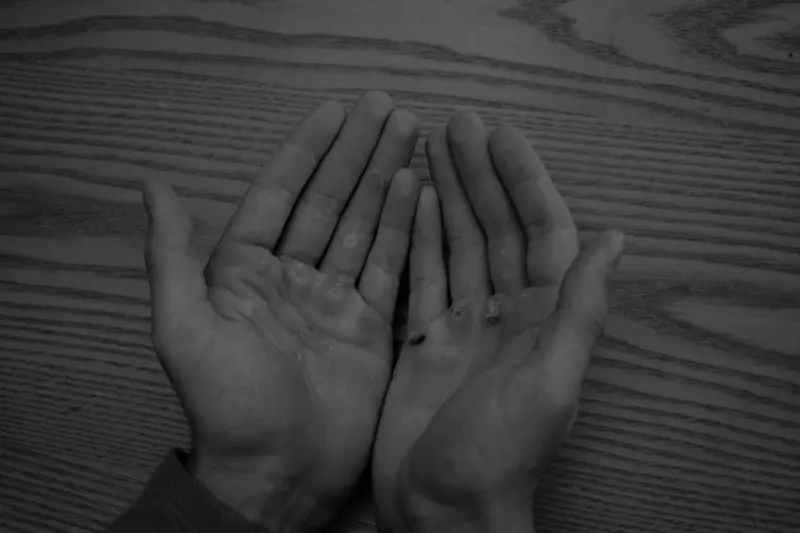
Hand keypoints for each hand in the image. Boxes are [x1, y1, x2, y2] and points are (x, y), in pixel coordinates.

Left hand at [143, 91, 420, 532]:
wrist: (276, 474)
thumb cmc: (226, 405)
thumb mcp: (185, 328)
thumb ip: (171, 256)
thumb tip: (152, 184)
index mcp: (245, 271)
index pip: (281, 195)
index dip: (307, 150)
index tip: (335, 110)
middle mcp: (292, 277)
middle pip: (329, 200)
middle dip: (357, 152)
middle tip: (389, 107)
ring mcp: (336, 300)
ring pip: (363, 225)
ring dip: (385, 178)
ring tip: (411, 133)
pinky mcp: (372, 326)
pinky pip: (389, 266)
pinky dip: (404, 227)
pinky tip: (418, 189)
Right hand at [373, 112, 624, 532]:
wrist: (443, 511)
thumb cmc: (498, 455)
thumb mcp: (549, 382)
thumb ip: (580, 309)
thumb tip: (615, 238)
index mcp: (542, 317)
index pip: (539, 231)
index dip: (523, 180)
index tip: (499, 135)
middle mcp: (505, 312)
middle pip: (493, 228)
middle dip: (477, 174)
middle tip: (454, 123)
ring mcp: (462, 324)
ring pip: (456, 244)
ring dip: (446, 195)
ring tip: (430, 147)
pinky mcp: (423, 339)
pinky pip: (421, 276)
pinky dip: (415, 237)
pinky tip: (408, 202)